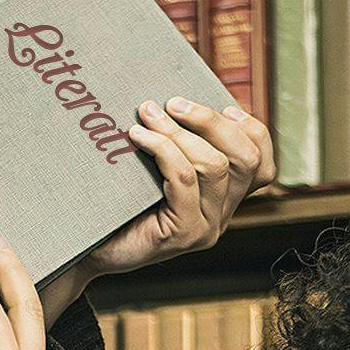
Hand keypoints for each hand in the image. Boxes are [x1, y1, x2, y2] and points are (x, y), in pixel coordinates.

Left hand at [77, 96, 275, 280]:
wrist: (88, 249)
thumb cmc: (117, 206)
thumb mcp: (156, 171)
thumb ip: (180, 147)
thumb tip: (176, 100)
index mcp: (224, 200)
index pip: (261, 164)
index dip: (249, 129)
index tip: (223, 106)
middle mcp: (222, 216)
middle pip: (244, 159)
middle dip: (211, 121)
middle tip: (173, 103)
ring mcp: (206, 228)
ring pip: (213, 165)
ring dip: (179, 131)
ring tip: (147, 115)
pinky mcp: (184, 235)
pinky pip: (183, 179)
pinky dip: (163, 149)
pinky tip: (138, 137)